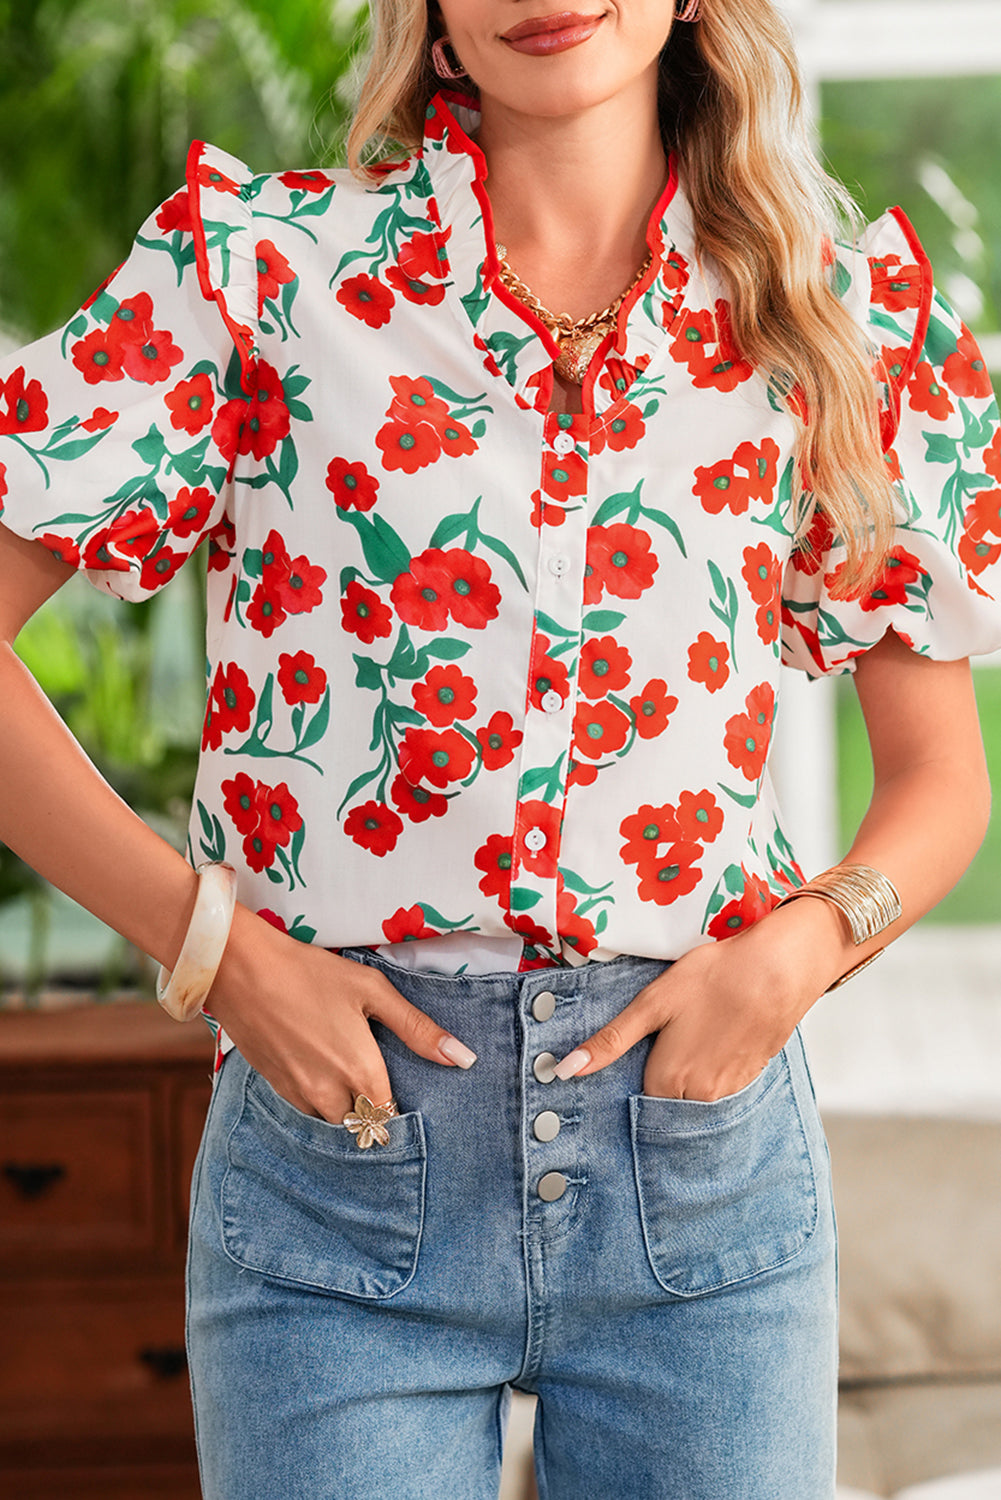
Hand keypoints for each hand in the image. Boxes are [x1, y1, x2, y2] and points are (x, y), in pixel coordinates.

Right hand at [204, 905, 476, 1121]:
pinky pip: (306, 1112)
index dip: (399, 1110)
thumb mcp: (372, 990)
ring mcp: (298, 1097)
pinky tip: (319, 1068)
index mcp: (361, 1073)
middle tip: (376, 1085)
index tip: (404, 1094)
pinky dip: (318, 1102)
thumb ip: (418, 1029)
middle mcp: (330, 1096)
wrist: (239, 969)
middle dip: (371, 1113)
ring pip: (332, 1124)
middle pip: (361, 1128)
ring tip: (349, 1078)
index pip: (389, 1118)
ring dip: (344, 1111)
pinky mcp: (274, 1089)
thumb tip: (463, 1058)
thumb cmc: (311, 973)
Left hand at [552, 898, 846, 1099]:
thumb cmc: (714, 978)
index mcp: (668, 1081)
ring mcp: (729, 1094)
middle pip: (664, 1099)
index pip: (635, 1096)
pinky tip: (716, 1036)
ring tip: (693, 1032)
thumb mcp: (653, 1003)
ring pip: (693, 1096)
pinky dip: (713, 1068)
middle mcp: (698, 1098)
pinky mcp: (751, 1080)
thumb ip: (610, 1041)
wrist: (779, 970)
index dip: (631, 1071)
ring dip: (688, 1075)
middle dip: (659, 1076)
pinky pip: (720, 1088)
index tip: (638, 1049)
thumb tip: (565, 1070)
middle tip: (668, 1036)